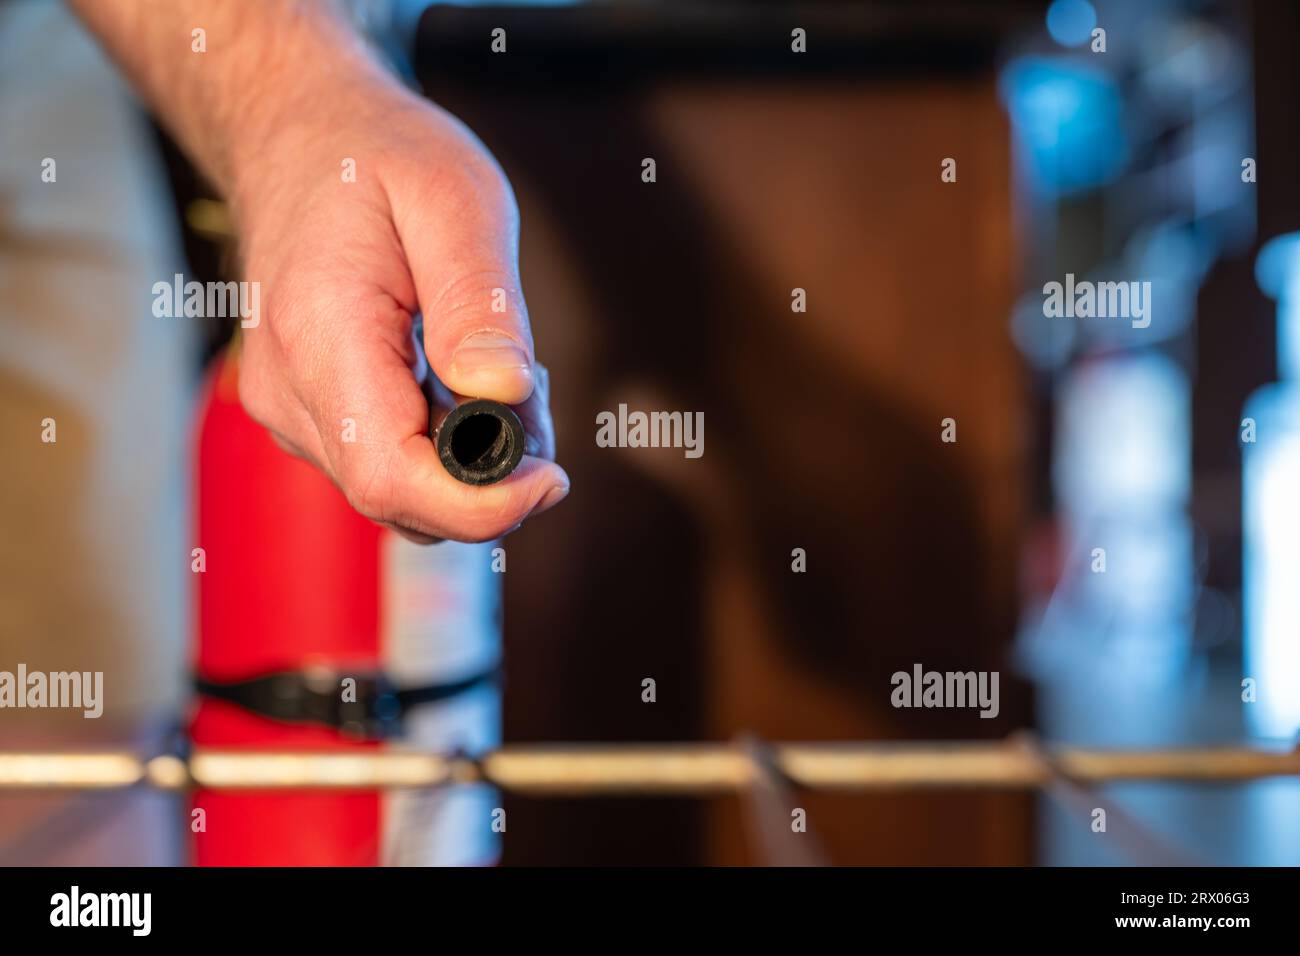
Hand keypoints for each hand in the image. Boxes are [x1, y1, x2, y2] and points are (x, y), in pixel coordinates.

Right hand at [230, 78, 568, 543]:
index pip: (391, 477)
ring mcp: (291, 410)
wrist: (300, 137)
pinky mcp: (309, 416)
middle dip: (494, 474)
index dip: (480, 504)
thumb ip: (479, 301)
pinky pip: (390, 466)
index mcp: (319, 335)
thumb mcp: (454, 198)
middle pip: (404, 500)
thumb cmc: (379, 158)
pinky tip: (460, 376)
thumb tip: (504, 395)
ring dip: (475, 458)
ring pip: (403, 493)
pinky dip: (447, 444)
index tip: (552, 477)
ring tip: (494, 362)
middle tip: (534, 385)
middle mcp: (289, 391)